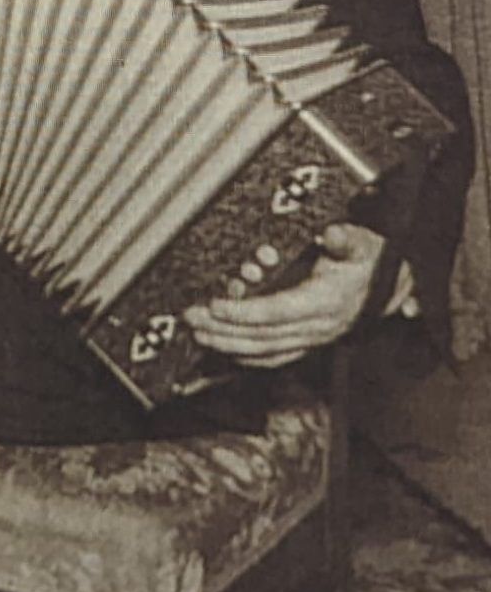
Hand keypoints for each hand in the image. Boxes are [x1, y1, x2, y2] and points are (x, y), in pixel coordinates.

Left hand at [186, 224, 386, 369]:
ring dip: (229, 345)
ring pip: (267, 350)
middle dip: (224, 330)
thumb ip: (345, 240)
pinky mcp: (312, 343)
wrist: (398, 288)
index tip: (214, 306)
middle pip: (263, 335)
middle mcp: (319, 327)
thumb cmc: (374, 264)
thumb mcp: (364, 245)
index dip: (243, 312)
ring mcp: (315, 339)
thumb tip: (331, 234)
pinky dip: (250, 357)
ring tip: (199, 335)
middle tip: (192, 320)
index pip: (276, 312)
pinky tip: (227, 351)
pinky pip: (278, 357)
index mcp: (326, 303)